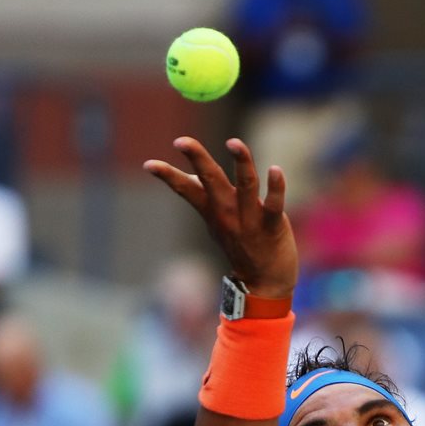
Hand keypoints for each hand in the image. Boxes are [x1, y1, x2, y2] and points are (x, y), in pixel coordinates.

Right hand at [144, 137, 297, 298]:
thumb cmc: (241, 247)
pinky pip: (274, 205)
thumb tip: (192, 175)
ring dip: (241, 162)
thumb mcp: (216, 223)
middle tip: (181, 141)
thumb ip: (205, 197)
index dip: (168, 176)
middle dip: (197, 159)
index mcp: (213, 211)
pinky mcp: (273, 226)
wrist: (264, 284)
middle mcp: (228, 213)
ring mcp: (250, 220)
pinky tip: (274, 170)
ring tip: (233, 142)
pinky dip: (275, 187)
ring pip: (246, 185)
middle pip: (211, 180)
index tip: (149, 164)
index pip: (186, 190)